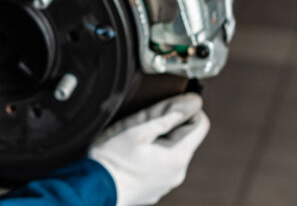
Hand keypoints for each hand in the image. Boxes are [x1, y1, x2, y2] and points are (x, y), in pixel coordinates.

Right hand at [88, 93, 209, 205]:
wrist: (96, 188)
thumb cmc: (112, 159)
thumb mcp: (136, 130)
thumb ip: (163, 118)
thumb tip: (187, 107)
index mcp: (177, 156)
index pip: (201, 126)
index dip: (190, 111)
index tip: (173, 106)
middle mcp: (178, 172)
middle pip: (186, 141)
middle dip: (171, 128)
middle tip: (146, 123)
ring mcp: (168, 184)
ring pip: (173, 155)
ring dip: (161, 143)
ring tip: (136, 141)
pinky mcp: (156, 190)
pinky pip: (162, 168)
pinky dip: (153, 159)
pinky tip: (134, 157)